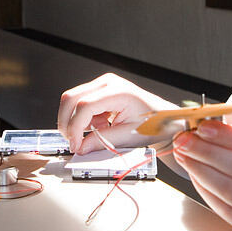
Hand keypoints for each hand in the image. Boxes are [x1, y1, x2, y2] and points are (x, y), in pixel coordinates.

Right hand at [57, 73, 177, 153]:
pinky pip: (79, 103)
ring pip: (72, 100)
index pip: (84, 106)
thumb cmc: (153, 124)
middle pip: (71, 98)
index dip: (75, 128)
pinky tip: (99, 126)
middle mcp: (108, 83)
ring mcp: (103, 84)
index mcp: (118, 91)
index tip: (75, 145)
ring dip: (75, 121)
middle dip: (67, 123)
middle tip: (73, 142)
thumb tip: (80, 147)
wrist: (164, 119)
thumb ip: (102, 141)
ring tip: (94, 133)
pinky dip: (82, 119)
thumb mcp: (128, 137)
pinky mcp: (100, 90)